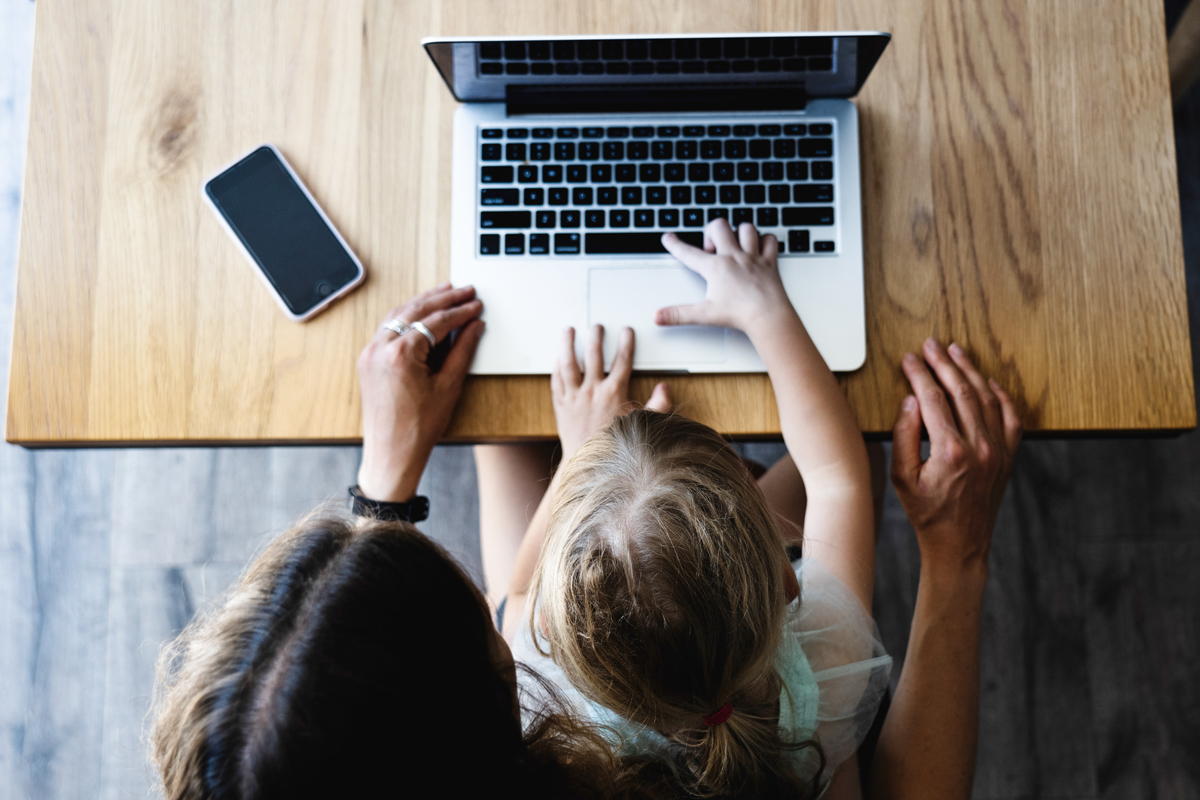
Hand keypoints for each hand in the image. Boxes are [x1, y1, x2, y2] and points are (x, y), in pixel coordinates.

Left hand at [357, 284, 484, 500]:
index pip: (436, 321)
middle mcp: (380, 348)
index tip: (476, 305)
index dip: (460, 311)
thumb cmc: (418, 427)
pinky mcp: (367, 360)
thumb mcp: (448, 386)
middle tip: (464, 291)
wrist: (391, 453)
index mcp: (400, 354)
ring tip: (445, 293)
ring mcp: (370, 353)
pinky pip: (387, 328)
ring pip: (398, 314)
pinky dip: (406, 316)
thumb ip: (462, 351)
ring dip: (423, 302)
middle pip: (415, 310)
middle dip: (443, 299)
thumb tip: (474, 327)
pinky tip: (420, 312)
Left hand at [552, 324, 670, 460]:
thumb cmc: (615, 444)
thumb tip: (664, 388)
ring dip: (568, 344)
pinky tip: (557, 357)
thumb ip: (658, 406)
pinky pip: (556, 380)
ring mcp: (575, 397)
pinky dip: (556, 366)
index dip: (626, 343)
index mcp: (614, 393)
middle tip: (597, 327)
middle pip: (593, 355)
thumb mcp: (642, 424)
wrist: (590, 462)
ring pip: (568, 363)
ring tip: (568, 331)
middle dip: (596, 337)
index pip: (622, 360)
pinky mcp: (561, 405)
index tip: (627, 331)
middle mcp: (593, 391)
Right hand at [656, 218, 793, 337]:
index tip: (668, 238)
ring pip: (746, 228)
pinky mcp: (769, 262)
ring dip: (739, 232)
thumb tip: (659, 316)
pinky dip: (765, 240)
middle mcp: (734, 257)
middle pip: (719, 226)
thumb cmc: (739, 314)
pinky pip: (770, 240)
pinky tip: (759, 247)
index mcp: (716, 268)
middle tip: (711, 247)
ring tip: (734, 245)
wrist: (767, 316)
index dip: (675, 245)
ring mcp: (753, 257)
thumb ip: (679, 314)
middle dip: (711, 231)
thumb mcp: (704, 314)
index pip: (689, 253)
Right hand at [891, 338, 1022, 571]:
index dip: (919, 374)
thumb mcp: (901, 478)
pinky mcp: (1008, 457)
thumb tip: (911, 401)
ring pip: (987, 398)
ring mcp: (998, 451)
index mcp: (951, 451)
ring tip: (956, 353)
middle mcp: (979, 447)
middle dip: (944, 364)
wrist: (959, 544)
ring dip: (970, 372)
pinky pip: (1010, 417)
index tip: (910, 359)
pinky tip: (988, 381)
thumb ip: (904, 436)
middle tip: (931, 345)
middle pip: (961, 391)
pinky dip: (1000, 395)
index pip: (933, 399)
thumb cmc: (927, 514)